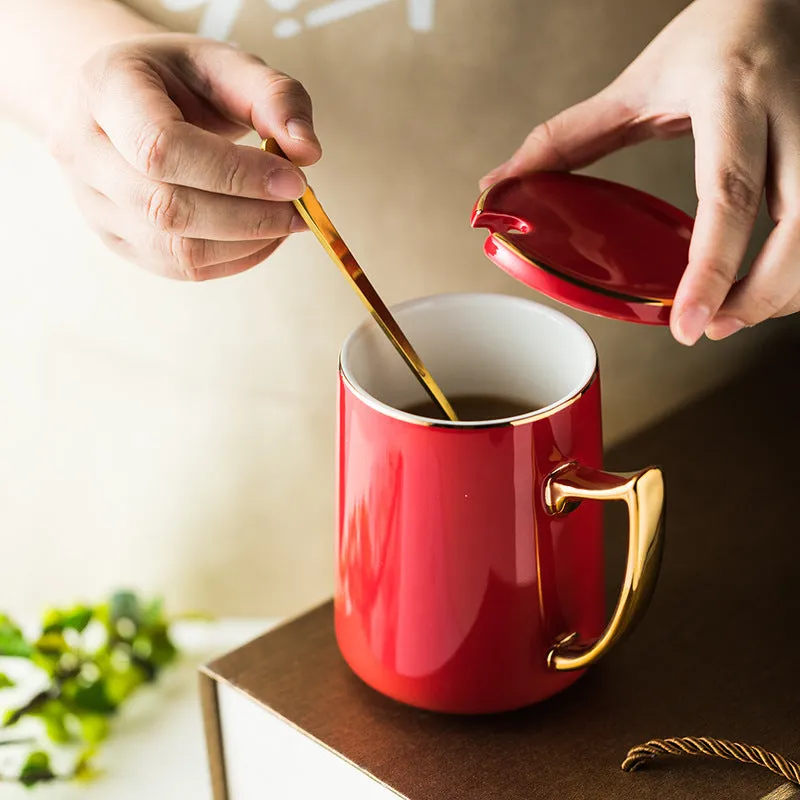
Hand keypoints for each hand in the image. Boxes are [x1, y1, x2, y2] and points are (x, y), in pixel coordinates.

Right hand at [51, 33, 319, 280]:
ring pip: (175, 250)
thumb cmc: (180, 80)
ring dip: (247, 244)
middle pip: (167, 209)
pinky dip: (235, 260)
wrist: (124, 100)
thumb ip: (276, 98)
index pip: (161, 148)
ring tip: (286, 221)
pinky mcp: (117, 241)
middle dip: (250, 217)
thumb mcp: (228, 65)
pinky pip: (181, 269)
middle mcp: (83, 151)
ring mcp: (93, 204)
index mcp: (104, 89)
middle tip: (301, 208)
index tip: (296, 181)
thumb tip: (307, 152)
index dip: (235, 174)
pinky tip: (264, 237)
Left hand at [481, 0, 799, 344]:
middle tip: (709, 330)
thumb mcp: (637, 82)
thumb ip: (566, 137)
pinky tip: (765, 283)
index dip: (710, 268)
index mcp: (732, 97)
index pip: (727, 194)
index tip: (689, 324)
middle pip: (798, 230)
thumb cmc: (715, 33)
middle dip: (757, 297)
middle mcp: (793, 113)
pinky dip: (797, 266)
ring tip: (730, 315)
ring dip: (781, 290)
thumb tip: (498, 184)